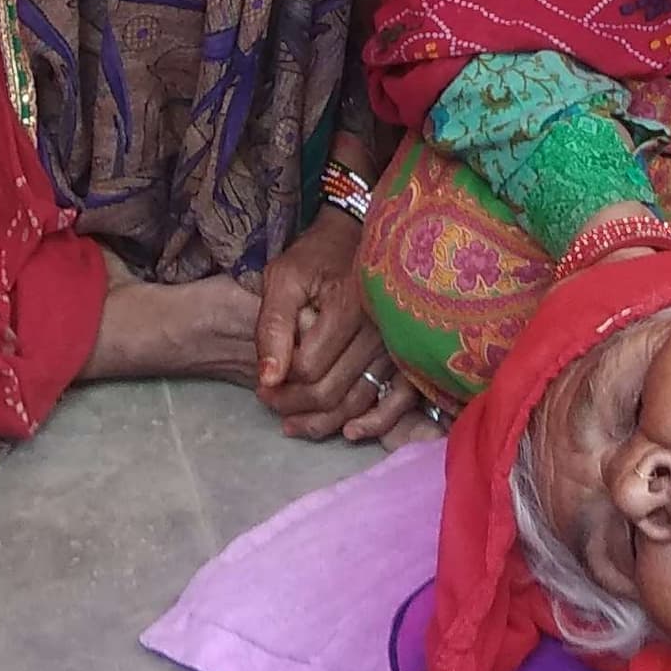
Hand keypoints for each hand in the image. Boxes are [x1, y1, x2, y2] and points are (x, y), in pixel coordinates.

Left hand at [253, 213, 422, 442]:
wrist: (360, 238)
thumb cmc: (318, 256)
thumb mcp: (283, 278)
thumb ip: (272, 326)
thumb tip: (267, 380)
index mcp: (348, 308)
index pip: (308, 369)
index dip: (279, 384)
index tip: (260, 384)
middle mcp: (379, 331)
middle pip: (331, 392)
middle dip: (293, 406)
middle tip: (269, 402)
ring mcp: (398, 345)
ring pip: (359, 403)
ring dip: (323, 422)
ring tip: (291, 423)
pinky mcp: (409, 354)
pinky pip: (398, 402)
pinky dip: (375, 424)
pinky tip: (350, 432)